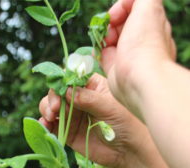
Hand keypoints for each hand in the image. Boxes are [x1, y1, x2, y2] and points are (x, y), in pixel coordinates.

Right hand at [39, 73, 149, 167]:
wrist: (127, 151)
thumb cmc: (126, 123)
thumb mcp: (109, 107)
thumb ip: (88, 99)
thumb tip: (66, 91)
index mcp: (91, 86)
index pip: (70, 78)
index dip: (61, 83)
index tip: (60, 93)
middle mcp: (78, 99)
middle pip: (57, 92)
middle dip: (52, 99)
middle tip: (55, 109)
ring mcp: (71, 115)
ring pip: (50, 107)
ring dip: (46, 110)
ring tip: (51, 117)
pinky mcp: (67, 131)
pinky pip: (52, 125)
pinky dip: (45, 124)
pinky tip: (46, 126)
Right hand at [101, 0, 175, 118]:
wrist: (138, 80)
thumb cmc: (144, 44)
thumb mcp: (148, 7)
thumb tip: (127, 1)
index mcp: (151, 24)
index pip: (134, 9)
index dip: (121, 8)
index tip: (114, 16)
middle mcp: (140, 39)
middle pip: (121, 24)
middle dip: (110, 23)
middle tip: (107, 29)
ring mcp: (127, 55)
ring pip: (110, 39)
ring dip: (102, 37)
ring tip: (102, 41)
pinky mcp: (115, 68)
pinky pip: (103, 55)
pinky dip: (97, 51)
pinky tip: (95, 51)